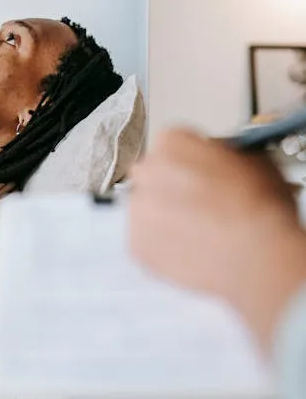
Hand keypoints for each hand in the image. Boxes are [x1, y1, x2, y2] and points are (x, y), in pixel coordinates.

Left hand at [130, 128, 305, 349]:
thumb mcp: (255, 160)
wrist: (255, 256)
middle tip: (199, 202)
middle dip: (171, 185)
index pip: (172, 142)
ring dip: (165, 215)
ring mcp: (138, 209)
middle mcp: (147, 172)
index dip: (190, 158)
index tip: (201, 170)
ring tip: (198, 229)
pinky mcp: (137, 243)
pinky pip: (144, 239)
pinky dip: (161, 244)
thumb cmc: (260, 209)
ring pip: (146, 207)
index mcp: (173, 143)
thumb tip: (222, 157)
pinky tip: (189, 247)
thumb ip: (226, 152)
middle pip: (153, 173)